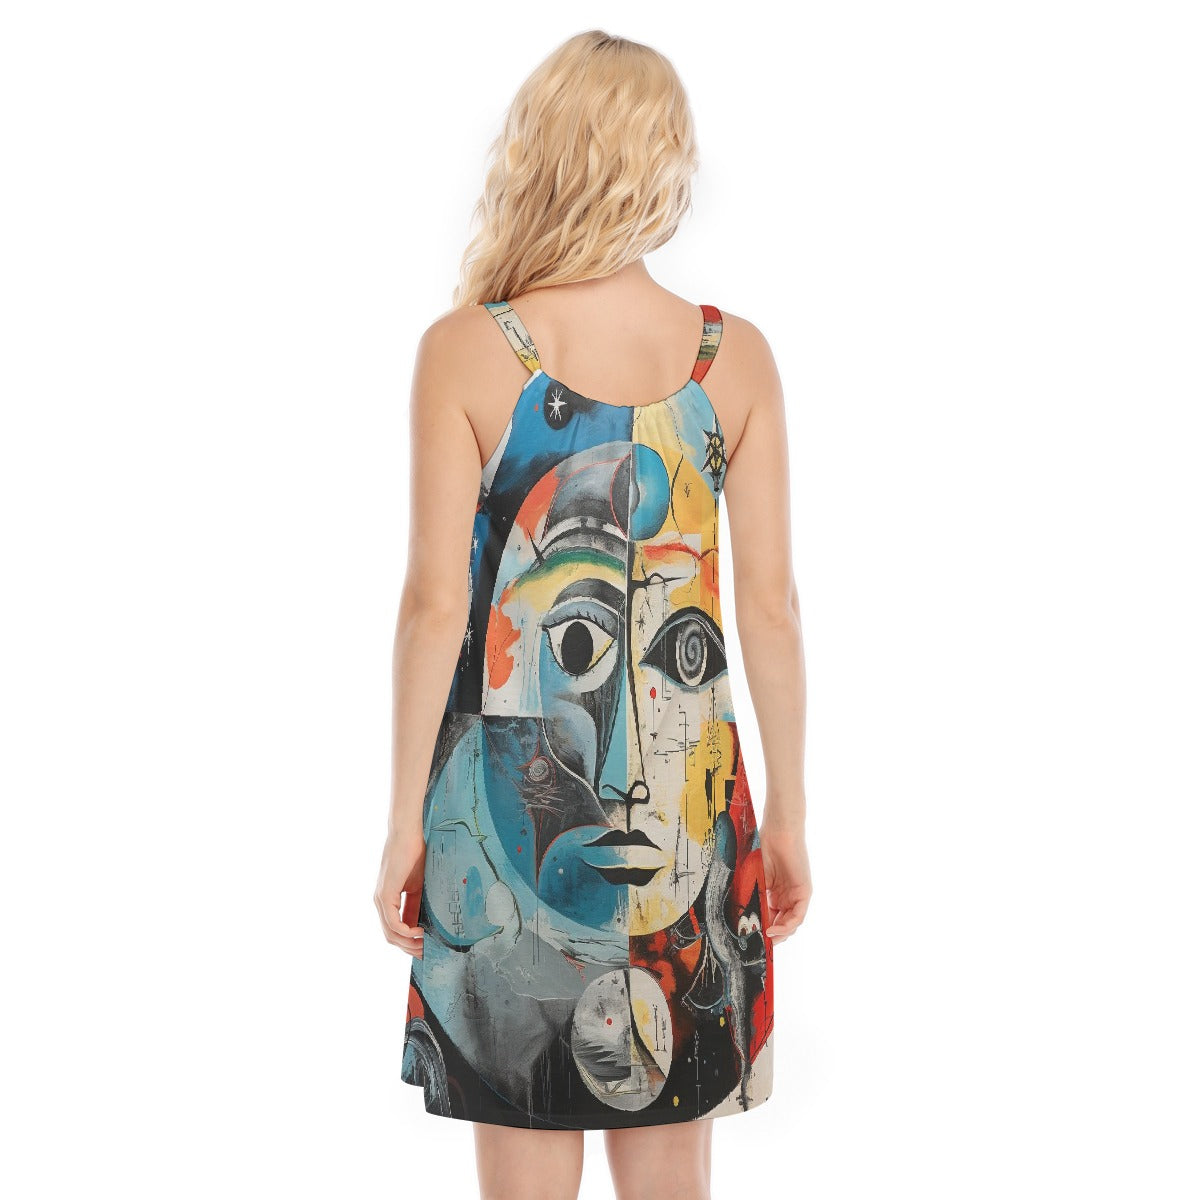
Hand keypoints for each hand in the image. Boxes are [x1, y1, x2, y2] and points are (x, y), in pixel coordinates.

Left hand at [374, 831, 425, 956]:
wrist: (409, 833)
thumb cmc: (416, 854)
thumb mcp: (420, 886)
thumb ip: (418, 905)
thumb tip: (426, 925)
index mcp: (389, 900)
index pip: (397, 930)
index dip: (411, 943)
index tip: (427, 949)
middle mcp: (381, 902)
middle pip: (391, 936)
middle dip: (409, 948)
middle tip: (427, 953)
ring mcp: (381, 899)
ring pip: (390, 932)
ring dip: (408, 943)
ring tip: (425, 946)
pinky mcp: (385, 894)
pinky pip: (392, 921)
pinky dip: (405, 931)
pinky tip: (418, 933)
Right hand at [760, 822, 811, 943]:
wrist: (777, 830)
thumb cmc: (761, 847)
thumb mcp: (752, 877)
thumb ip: (749, 896)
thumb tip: (735, 917)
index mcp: (775, 893)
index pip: (769, 917)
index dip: (760, 929)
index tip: (748, 939)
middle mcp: (787, 896)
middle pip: (780, 923)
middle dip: (769, 937)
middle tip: (756, 946)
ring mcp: (796, 895)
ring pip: (790, 923)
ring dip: (778, 934)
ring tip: (764, 940)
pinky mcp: (804, 892)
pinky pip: (797, 916)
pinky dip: (786, 925)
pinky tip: (772, 930)